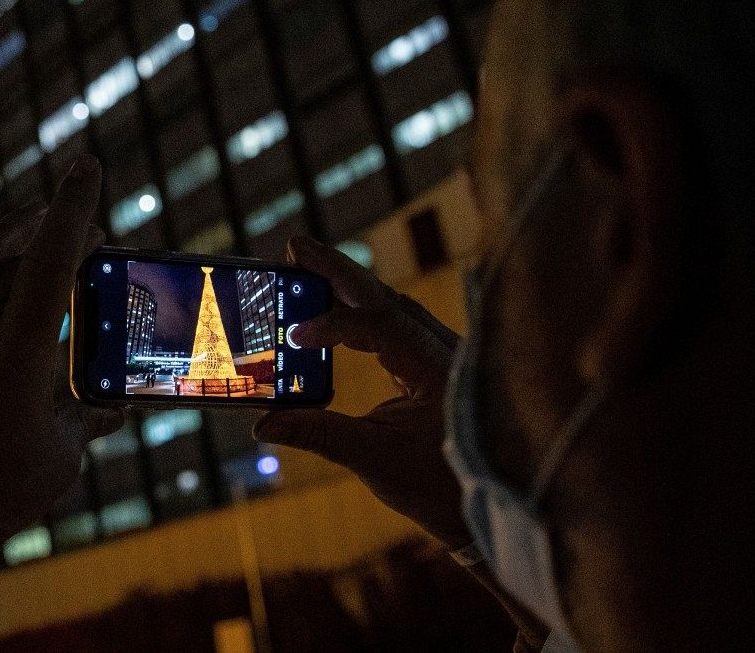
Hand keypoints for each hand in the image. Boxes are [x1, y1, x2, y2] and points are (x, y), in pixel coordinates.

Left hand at [0, 155, 122, 625]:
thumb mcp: (63, 456)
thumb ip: (89, 419)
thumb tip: (115, 406)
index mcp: (20, 348)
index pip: (52, 258)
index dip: (72, 207)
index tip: (86, 167)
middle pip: (15, 257)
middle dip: (52, 233)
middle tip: (80, 234)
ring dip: (2, 234)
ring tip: (29, 220)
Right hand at [253, 236, 471, 548]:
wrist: (490, 507)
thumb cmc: (441, 487)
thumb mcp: (376, 460)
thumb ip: (319, 435)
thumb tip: (263, 424)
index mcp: (438, 369)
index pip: (381, 327)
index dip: (335, 325)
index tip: (296, 335)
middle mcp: (444, 350)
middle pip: (386, 296)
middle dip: (338, 271)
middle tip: (295, 246)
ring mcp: (441, 353)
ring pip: (391, 304)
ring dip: (348, 284)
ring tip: (305, 262)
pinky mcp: (433, 362)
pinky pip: (395, 322)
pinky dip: (361, 308)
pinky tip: (333, 302)